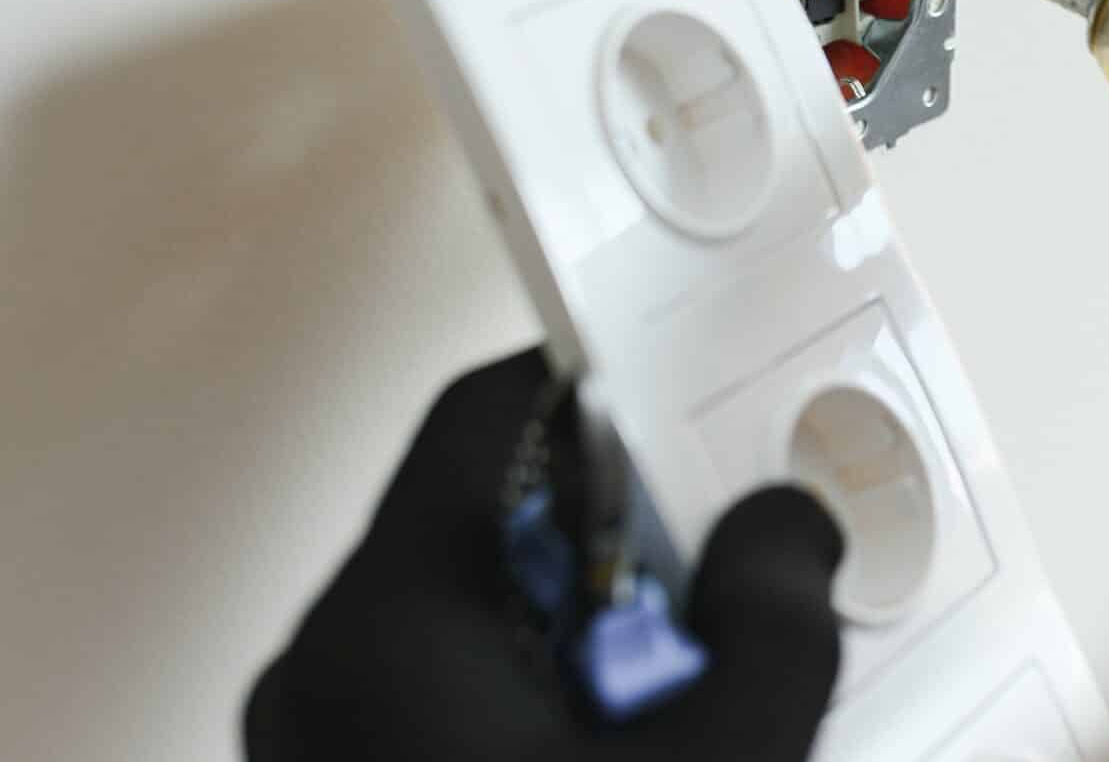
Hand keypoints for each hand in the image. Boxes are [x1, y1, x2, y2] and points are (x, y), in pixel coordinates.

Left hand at [244, 348, 843, 761]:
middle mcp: (327, 677)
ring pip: (482, 612)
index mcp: (382, 635)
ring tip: (673, 709)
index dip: (603, 383)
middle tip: (713, 596)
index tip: (683, 383)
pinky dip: (551, 697)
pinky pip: (457, 691)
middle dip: (626, 542)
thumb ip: (770, 634)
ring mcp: (326, 741)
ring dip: (596, 631)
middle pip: (495, 516)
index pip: (483, 416)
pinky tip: (627, 741)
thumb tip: (781, 538)